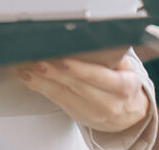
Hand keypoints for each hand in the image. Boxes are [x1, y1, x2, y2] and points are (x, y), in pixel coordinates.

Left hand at [17, 56, 148, 132]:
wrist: (128, 118)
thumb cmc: (126, 87)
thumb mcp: (129, 70)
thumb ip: (117, 56)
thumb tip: (99, 39)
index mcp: (123, 87)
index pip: (100, 77)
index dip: (81, 70)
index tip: (64, 61)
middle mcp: (107, 102)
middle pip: (77, 85)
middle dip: (55, 73)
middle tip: (39, 61)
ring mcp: (91, 112)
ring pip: (63, 94)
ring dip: (43, 81)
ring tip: (28, 69)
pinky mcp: (77, 115)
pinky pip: (57, 100)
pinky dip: (41, 88)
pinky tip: (30, 79)